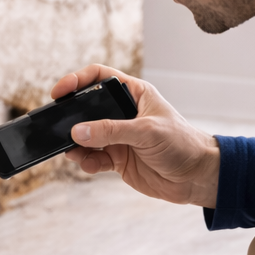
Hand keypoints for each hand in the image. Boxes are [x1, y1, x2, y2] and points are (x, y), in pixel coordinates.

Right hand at [51, 65, 220, 206]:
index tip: (59, 92)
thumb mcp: (146, 132)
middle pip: (87, 109)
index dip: (77, 80)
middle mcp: (123, 113)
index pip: (99, 77)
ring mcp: (119, 137)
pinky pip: (93, 158)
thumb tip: (77, 131)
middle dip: (72, 119)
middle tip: (58, 126)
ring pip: (86, 137)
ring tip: (73, 151)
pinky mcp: (118, 159)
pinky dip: (87, 162)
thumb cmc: (182, 144)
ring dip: (77, 144)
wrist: (197, 177)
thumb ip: (110, 131)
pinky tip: (90, 165)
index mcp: (134, 94)